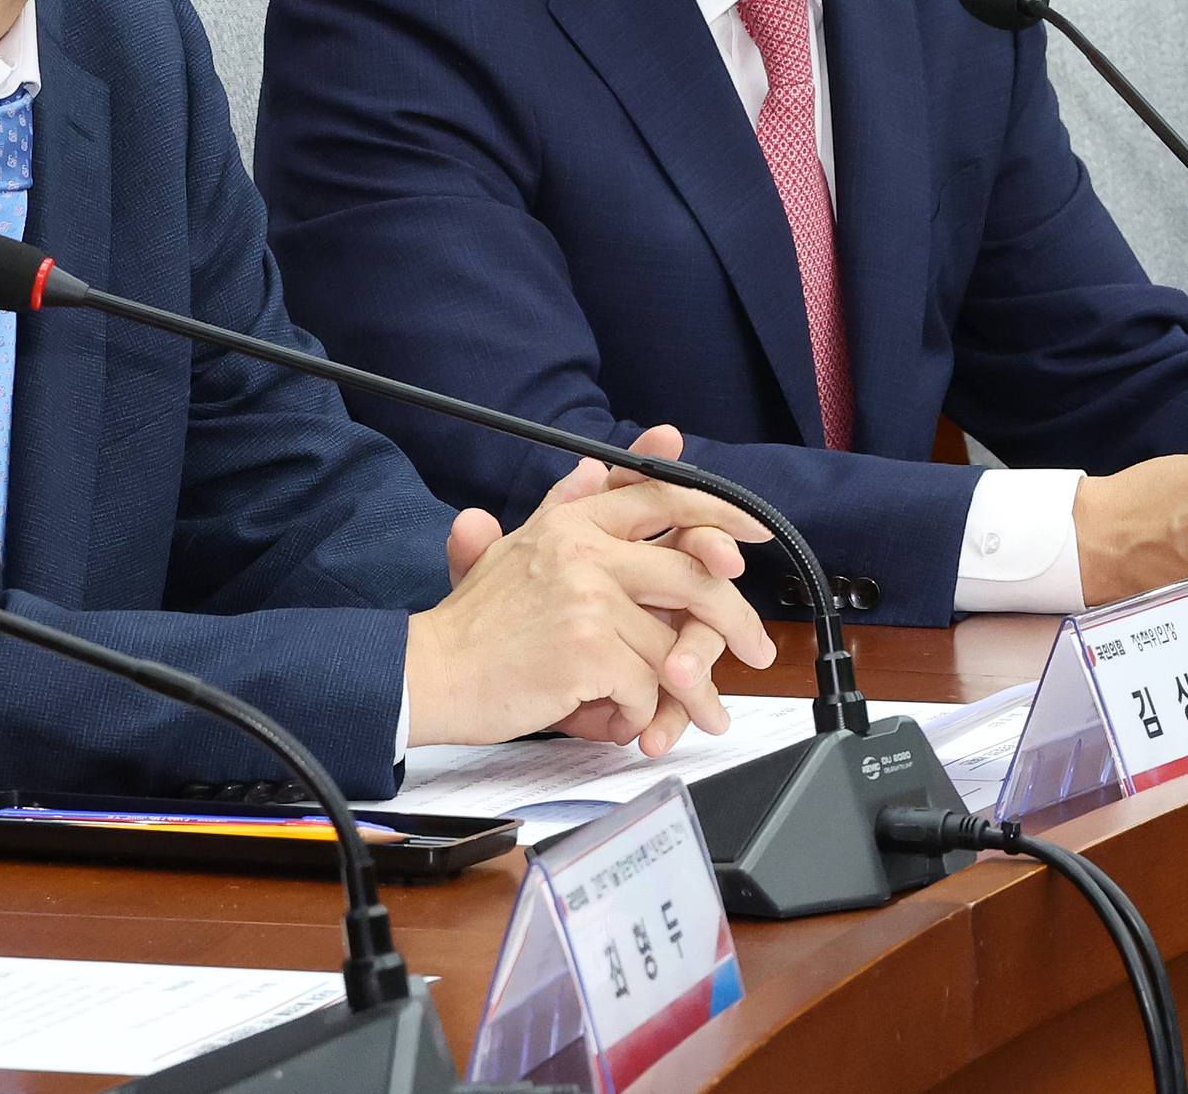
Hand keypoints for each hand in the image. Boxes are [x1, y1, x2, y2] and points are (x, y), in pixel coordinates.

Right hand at [411, 450, 774, 755]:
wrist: (428, 676)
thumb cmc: (475, 625)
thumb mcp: (518, 548)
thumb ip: (565, 507)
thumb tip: (597, 466)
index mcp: (574, 522)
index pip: (664, 498)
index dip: (720, 513)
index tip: (755, 535)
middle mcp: (585, 550)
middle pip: (694, 575)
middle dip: (735, 621)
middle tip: (759, 652)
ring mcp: (588, 599)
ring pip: (673, 646)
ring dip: (690, 691)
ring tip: (706, 716)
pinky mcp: (587, 651)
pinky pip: (647, 686)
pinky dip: (643, 713)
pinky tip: (628, 722)